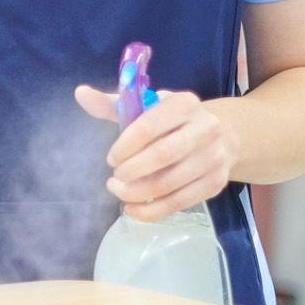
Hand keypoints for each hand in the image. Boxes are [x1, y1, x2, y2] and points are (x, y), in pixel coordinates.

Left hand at [75, 85, 238, 222]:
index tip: (111, 158)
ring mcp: (214, 158)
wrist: (224, 135)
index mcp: (184, 103)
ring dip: (137, 193)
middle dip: (131, 171)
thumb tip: (80, 93)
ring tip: (119, 191)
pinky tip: (133, 208)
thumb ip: (112, 104)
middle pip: (162, 156)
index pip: (149, 126)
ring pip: (170, 183)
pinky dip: (152, 211)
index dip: (125, 146)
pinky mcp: (216, 184)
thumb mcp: (146, 106)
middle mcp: (205, 129)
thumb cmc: (172, 120)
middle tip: (114, 177)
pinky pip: (180, 203)